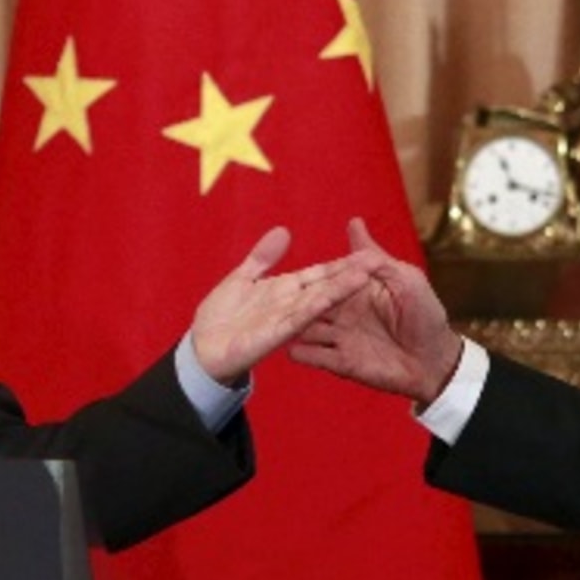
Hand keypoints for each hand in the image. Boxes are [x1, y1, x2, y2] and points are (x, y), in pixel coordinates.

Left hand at [189, 226, 379, 384]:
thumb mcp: (243, 278)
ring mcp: (286, 320)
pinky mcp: (275, 335)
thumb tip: (283, 231)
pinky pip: (297, 320)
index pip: (318, 274)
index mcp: (287, 289)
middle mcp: (292, 304)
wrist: (203, 348)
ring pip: (318, 302)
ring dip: (340, 290)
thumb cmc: (222, 316)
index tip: (365, 254)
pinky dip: (312, 308)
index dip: (339, 264)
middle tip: (376, 262)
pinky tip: (327, 297)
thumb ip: (263, 257)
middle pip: (326, 286)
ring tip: (364, 276)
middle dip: (348, 275)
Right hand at [289, 218, 463, 405]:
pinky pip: (314, 356)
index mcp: (354, 290)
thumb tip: (354, 221)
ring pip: (306, 328)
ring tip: (273, 320)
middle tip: (274, 294)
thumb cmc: (425, 314)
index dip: (314, 273)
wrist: (435, 360)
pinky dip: (301, 353)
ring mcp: (339, 337)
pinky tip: (290, 346)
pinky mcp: (341, 362)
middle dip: (293, 299)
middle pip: (309, 303)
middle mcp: (341, 312)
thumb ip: (375, 257)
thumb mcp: (405, 278)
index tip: (297, 267)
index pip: (326, 278)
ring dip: (291, 324)